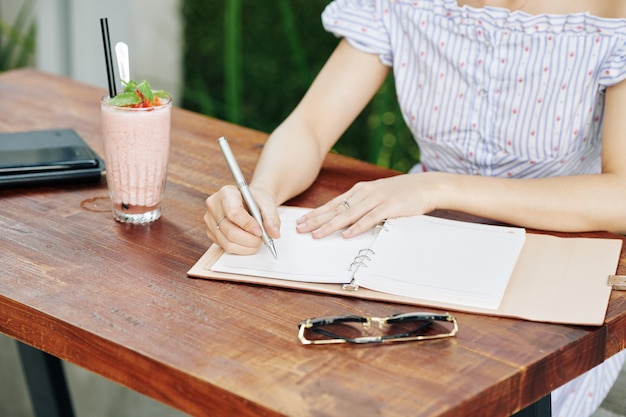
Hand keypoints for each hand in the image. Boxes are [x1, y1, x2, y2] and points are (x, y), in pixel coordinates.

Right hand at [204, 185, 280, 253]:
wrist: (250, 202)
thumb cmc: (256, 201)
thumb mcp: (267, 203)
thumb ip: (272, 217)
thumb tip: (274, 233)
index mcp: (226, 193)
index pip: (233, 212)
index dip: (248, 225)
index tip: (259, 230)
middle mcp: (214, 206)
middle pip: (230, 230)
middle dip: (249, 239)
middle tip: (261, 239)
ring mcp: (210, 220)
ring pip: (227, 242)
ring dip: (246, 246)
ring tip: (256, 240)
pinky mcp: (211, 232)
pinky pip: (225, 247)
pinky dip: (240, 248)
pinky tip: (248, 242)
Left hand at [296, 174, 437, 238]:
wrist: (426, 186)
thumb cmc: (401, 193)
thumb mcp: (376, 195)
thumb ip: (361, 204)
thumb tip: (344, 219)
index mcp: (359, 191)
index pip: (333, 203)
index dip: (315, 213)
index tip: (300, 221)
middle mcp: (364, 193)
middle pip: (336, 209)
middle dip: (316, 220)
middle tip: (300, 229)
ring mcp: (377, 199)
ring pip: (348, 214)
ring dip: (331, 225)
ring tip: (317, 234)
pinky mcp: (390, 207)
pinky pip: (370, 219)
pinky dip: (357, 227)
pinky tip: (346, 234)